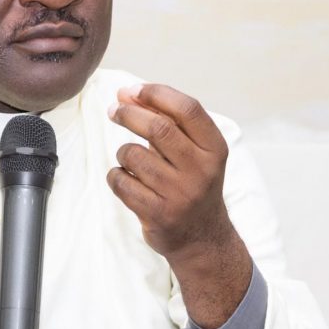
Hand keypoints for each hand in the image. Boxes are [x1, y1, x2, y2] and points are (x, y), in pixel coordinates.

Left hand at [107, 83, 251, 327]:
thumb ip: (169, 123)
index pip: (187, 109)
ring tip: (130, 160)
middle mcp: (201, 170)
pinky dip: (116, 175)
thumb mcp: (196, 153)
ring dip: (123, 152)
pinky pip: (121, 182)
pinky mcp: (158, 213)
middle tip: (114, 110)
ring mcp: (180, 194)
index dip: (156, 94)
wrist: (202, 238)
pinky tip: (126, 180)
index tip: (132, 90)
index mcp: (214, 149)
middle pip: (158, 128)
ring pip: (133, 155)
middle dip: (129, 114)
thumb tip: (128, 94)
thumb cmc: (192, 184)